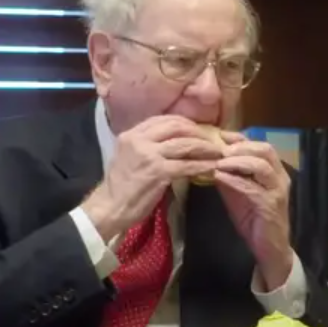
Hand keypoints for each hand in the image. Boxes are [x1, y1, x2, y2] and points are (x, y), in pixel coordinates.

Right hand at [80, 116, 223, 237]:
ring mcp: (149, 155)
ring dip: (205, 147)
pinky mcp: (158, 172)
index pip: (163, 119)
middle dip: (197, 132)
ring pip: (185, 144)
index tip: (197, 129)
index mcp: (131, 134)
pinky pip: (187, 165)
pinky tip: (212, 167)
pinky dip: (202, 165)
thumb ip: (148, 146)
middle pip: (176, 126)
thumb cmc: (120, 186)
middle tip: (211, 140)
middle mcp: (139, 140)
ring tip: (217, 152)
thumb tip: (174, 142)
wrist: (109, 207)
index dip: (184, 123)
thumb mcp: (129, 156)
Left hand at [213, 132, 293, 289]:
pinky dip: (235, 180)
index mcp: (274, 170)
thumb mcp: (238, 192)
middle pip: (265, 149)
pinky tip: (219, 177)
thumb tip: (211, 158)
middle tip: (218, 149)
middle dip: (240, 146)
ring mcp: (277, 191)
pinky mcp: (270, 206)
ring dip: (237, 161)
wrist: (269, 249)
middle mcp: (280, 177)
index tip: (218, 137)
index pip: (260, 144)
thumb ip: (229, 175)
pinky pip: (253, 188)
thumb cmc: (254, 219)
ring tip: (218, 162)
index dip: (239, 138)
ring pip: (262, 165)